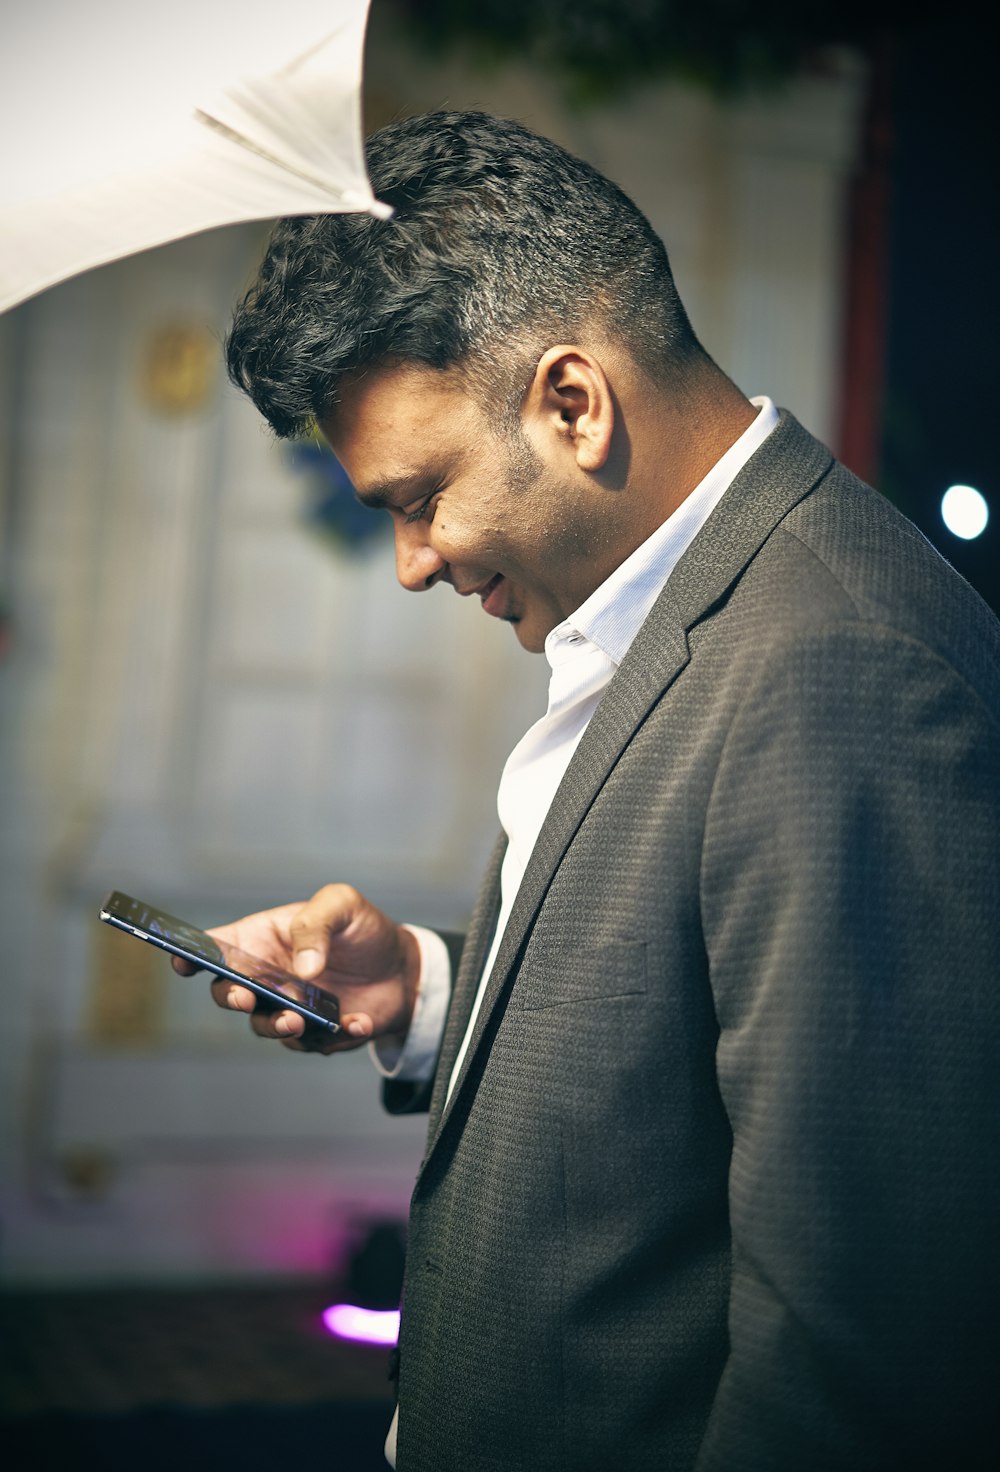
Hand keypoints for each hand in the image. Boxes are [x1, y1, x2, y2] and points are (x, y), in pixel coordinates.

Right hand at [171, 884, 420, 1054]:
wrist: (402, 968)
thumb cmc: (362, 929)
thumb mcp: (343, 905)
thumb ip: (317, 924)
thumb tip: (305, 968)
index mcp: (260, 939)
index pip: (214, 947)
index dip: (191, 954)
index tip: (183, 962)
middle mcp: (265, 978)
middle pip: (228, 993)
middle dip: (231, 997)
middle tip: (246, 997)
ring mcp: (286, 1009)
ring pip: (263, 1026)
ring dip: (276, 1026)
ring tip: (299, 1020)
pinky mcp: (314, 1035)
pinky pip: (312, 1044)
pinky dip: (334, 1036)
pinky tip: (357, 1022)